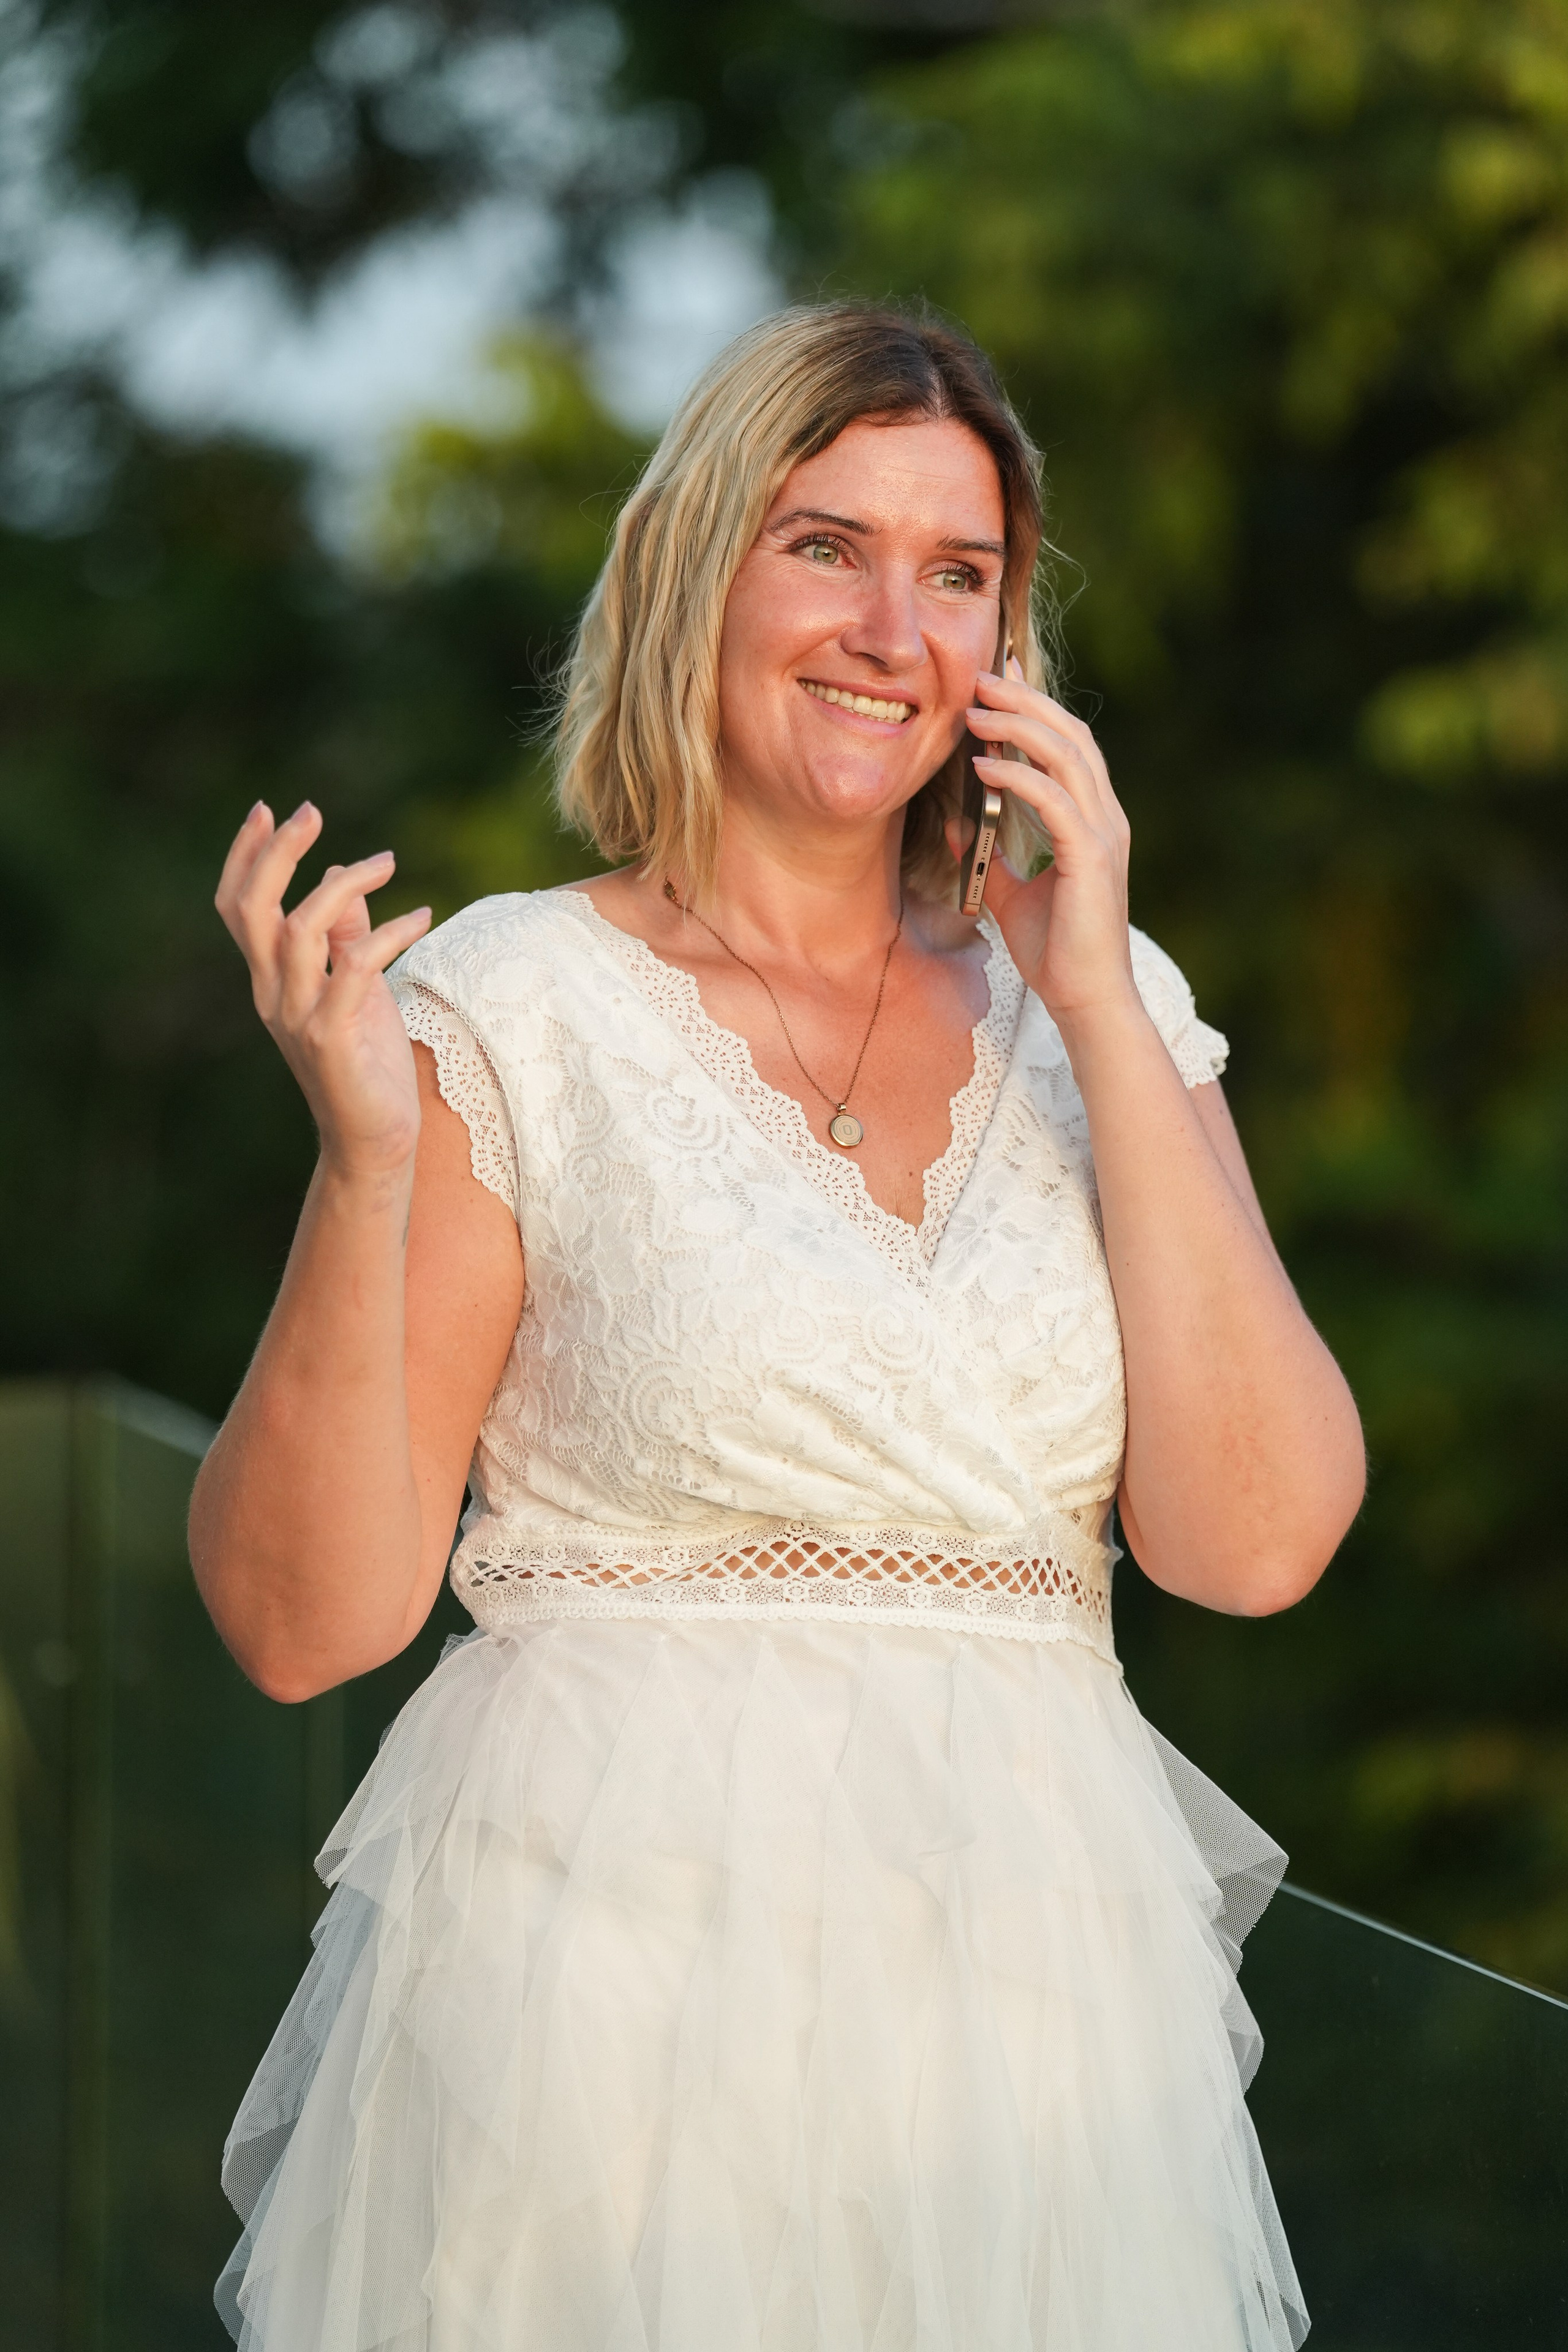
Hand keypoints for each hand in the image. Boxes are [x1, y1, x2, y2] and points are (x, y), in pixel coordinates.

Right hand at [216, 801, 431, 1177]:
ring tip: (388, 862)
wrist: (375, 1140)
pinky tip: (423, 916)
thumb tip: (342, 876)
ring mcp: (298, 1018)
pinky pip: (356, 967)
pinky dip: (390, 933)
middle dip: (276, 852)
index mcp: (269, 981)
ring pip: (301, 929)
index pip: (238, 907)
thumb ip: (345, 935)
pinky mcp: (333, 1038)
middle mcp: (272, 995)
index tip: (266, 809)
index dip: (245, 856)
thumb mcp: (356, 989)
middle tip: (310, 811)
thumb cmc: (368, 1063)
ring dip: (345, 884)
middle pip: (253, 908)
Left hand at [949, 664, 1139, 1027]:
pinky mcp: (1091, 857)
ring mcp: (1103, 834)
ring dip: (1018, 726)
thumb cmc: (1056, 949)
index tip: (997, 678)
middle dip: (1025, 699)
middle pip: (1071, 734)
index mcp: (1093, 819)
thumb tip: (957, 827)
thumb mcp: (1012, 893)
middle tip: (981, 675)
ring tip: (974, 710)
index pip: (1069, 744)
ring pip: (1066, 756)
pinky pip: (1053, 801)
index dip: (1035, 706)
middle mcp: (1105, 816)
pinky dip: (1016, 777)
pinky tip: (981, 766)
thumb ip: (991, 854)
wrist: (1086, 998)